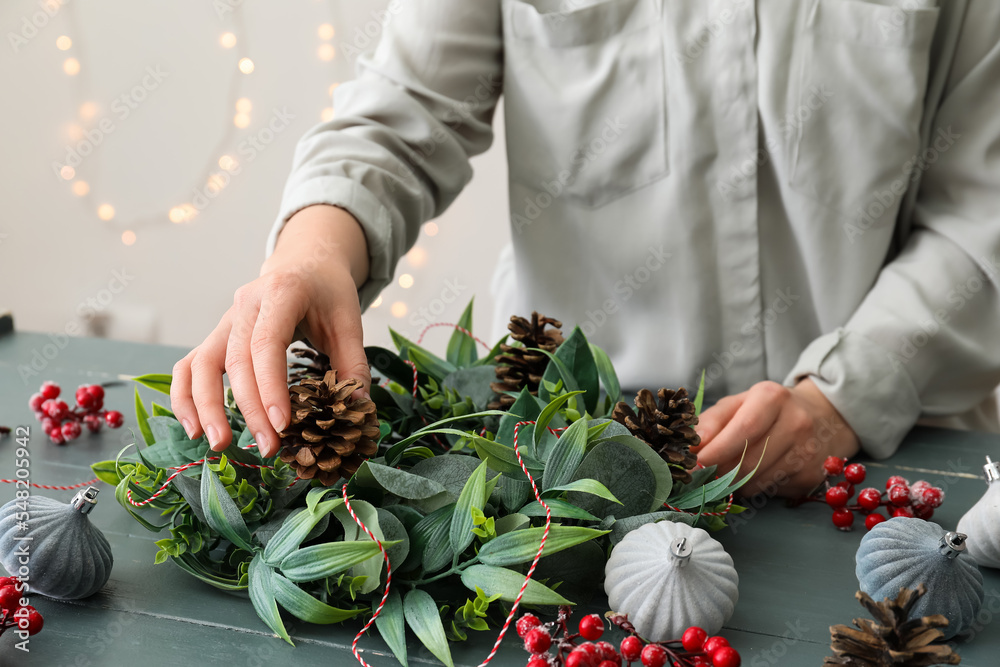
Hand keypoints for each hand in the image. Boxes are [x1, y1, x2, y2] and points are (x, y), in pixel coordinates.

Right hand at [170, 205, 370, 456]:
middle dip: (248, 408)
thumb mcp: (349, 320)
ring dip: (206, 406)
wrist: (307, 263)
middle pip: (235, 360)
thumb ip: (353, 363)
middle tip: (268, 448)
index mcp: (281, 293)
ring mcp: (225, 320)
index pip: (267, 344)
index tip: (283, 425)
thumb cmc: (328, 292)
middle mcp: (244, 305)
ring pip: (200, 363)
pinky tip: (193, 427)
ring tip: (219, 444)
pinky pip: (188, 365)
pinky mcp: (217, 336)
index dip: (271, 387)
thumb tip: (358, 408)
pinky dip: (185, 396)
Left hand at [692, 379, 859, 497]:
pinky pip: (768, 490)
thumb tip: (689, 448)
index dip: (714, 452)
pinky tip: (753, 474)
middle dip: (717, 472)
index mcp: (772, 398)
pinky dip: (751, 487)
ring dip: (732, 483)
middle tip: (700, 475)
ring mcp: (807, 452)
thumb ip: (711, 422)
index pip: (741, 431)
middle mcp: (796, 423)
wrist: (825, 416)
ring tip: (725, 471)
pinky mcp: (811, 476)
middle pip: (747, 461)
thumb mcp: (739, 403)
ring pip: (755, 481)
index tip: (691, 465)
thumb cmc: (771, 409)